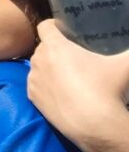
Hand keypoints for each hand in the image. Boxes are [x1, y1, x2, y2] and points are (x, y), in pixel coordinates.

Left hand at [28, 18, 128, 144]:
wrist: (94, 125)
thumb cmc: (106, 89)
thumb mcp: (125, 65)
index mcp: (55, 46)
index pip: (45, 26)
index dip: (54, 26)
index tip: (64, 30)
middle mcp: (39, 60)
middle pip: (43, 47)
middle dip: (55, 49)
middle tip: (74, 56)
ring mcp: (34, 80)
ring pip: (38, 67)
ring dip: (49, 68)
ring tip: (68, 75)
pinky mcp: (32, 98)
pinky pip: (36, 85)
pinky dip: (46, 86)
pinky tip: (61, 91)